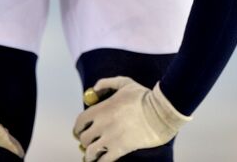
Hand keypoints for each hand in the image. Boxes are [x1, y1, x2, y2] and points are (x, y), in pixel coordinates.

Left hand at [73, 76, 191, 161]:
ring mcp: (110, 139)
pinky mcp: (121, 150)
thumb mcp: (124, 83)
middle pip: (84, 138)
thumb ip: (107, 83)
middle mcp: (102, 125)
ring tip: (92, 156)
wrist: (159, 112)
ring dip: (90, 154)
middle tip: (88, 142)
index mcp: (101, 109)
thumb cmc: (143, 97)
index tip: (78, 131)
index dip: (77, 128)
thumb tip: (95, 88)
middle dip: (84, 141)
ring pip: (91, 152)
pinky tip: (101, 161)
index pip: (80, 121)